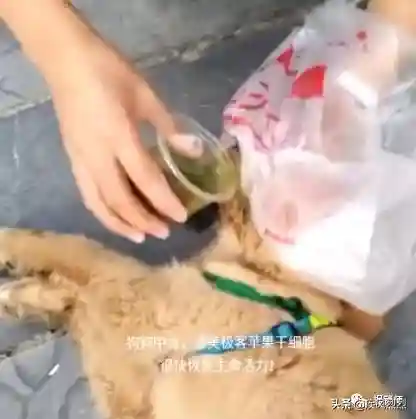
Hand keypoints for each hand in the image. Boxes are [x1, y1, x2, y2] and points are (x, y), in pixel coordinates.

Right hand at [47, 30, 186, 242]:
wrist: (66, 59)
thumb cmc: (110, 71)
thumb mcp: (146, 95)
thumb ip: (169, 128)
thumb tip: (194, 151)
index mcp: (119, 135)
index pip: (145, 179)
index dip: (164, 201)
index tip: (181, 217)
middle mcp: (97, 154)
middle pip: (119, 200)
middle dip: (143, 221)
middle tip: (164, 233)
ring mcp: (80, 159)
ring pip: (98, 203)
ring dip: (120, 224)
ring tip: (140, 236)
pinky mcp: (71, 159)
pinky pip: (87, 194)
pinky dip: (103, 211)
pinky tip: (117, 217)